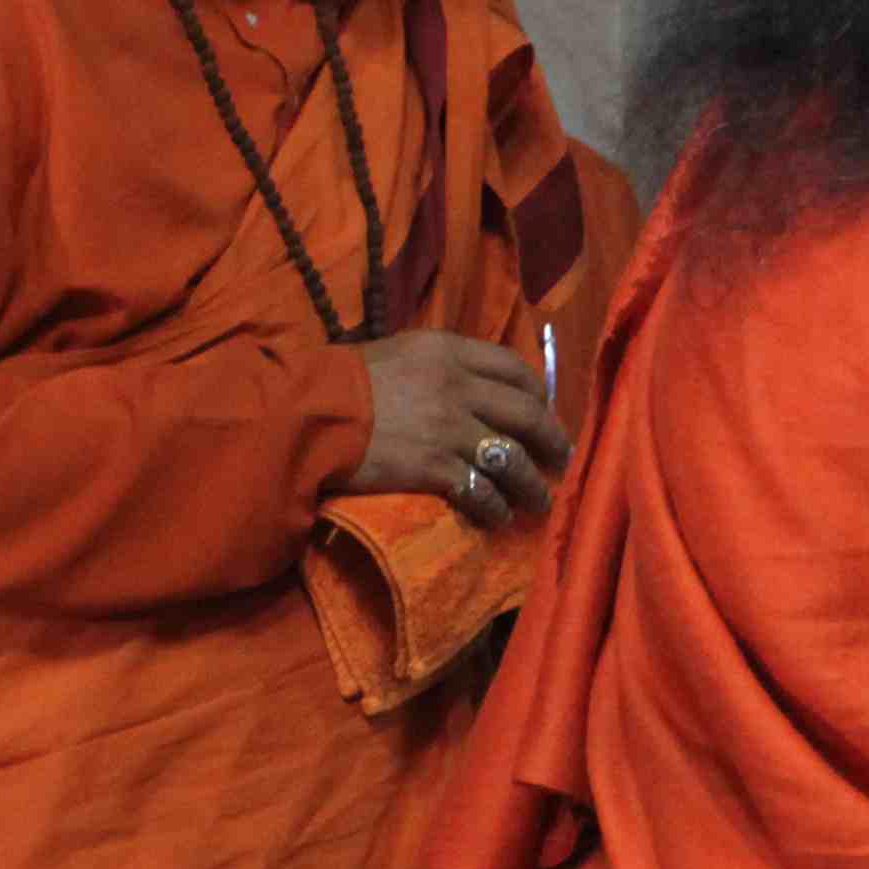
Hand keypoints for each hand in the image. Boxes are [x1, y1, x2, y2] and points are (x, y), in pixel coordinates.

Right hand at [347, 331, 568, 520]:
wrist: (306, 414)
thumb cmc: (342, 383)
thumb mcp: (397, 354)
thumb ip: (439, 366)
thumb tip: (470, 385)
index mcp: (449, 351)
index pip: (514, 367)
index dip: (538, 394)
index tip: (544, 413)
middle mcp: (458, 386)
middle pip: (527, 414)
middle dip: (553, 440)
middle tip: (562, 460)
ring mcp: (449, 429)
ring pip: (513, 459)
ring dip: (532, 485)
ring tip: (540, 501)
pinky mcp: (435, 468)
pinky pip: (482, 491)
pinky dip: (496, 507)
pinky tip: (498, 516)